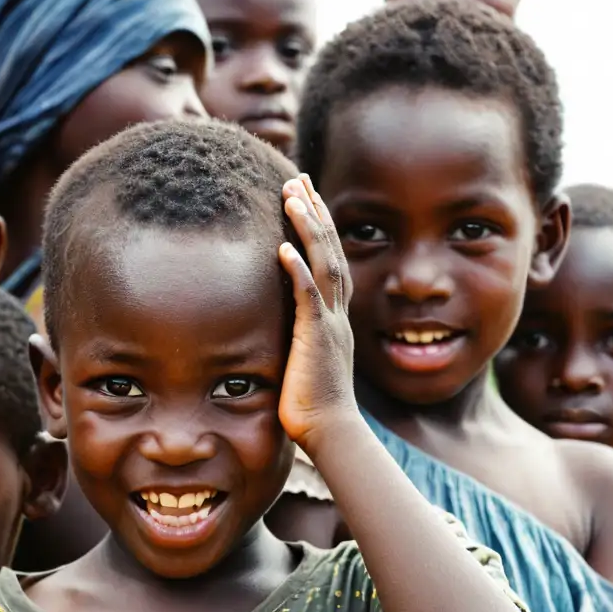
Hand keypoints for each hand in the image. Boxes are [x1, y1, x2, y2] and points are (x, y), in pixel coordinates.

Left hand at [277, 174, 354, 455]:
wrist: (331, 433)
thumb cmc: (313, 408)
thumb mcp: (303, 365)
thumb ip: (295, 341)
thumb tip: (276, 335)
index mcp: (333, 319)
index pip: (329, 261)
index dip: (319, 228)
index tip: (305, 198)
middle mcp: (336, 315)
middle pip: (330, 251)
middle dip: (315, 212)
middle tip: (299, 178)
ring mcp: (329, 325)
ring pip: (323, 264)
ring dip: (308, 228)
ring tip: (292, 195)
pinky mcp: (316, 340)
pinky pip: (308, 298)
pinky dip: (298, 271)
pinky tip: (284, 247)